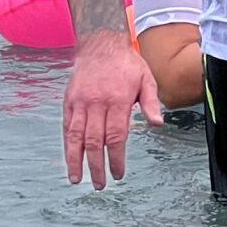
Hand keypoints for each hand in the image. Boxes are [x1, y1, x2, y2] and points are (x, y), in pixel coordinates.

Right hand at [62, 31, 163, 189]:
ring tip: (76, 179)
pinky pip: (67, 126)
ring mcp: (80, 101)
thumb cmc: (127, 64)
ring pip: (76, 136)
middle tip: (99, 184)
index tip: (118, 173)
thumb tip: (158, 124)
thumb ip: (150, 102)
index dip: (116, 157)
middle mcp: (96, 102)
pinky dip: (68, 144)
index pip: (116, 136)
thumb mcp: (146, 78)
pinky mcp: (69, 100)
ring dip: (75, 160)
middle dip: (96, 166)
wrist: (101, 43)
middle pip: (95, 141)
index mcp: (118, 100)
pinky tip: (69, 158)